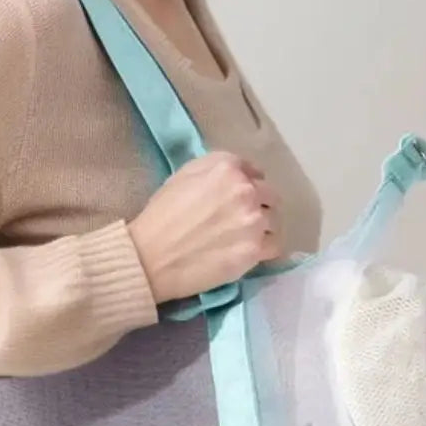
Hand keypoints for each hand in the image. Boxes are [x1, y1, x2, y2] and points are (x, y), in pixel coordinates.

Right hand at [127, 152, 280, 303]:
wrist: (150, 258)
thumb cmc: (160, 217)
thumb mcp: (181, 176)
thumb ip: (214, 167)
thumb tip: (239, 172)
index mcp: (227, 169)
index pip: (254, 171)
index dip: (247, 184)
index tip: (237, 199)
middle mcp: (246, 191)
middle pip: (269, 195)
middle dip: (258, 204)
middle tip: (241, 220)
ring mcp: (253, 222)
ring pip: (274, 220)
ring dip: (263, 227)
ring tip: (245, 238)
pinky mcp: (253, 251)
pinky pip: (275, 245)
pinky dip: (265, 248)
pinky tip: (251, 251)